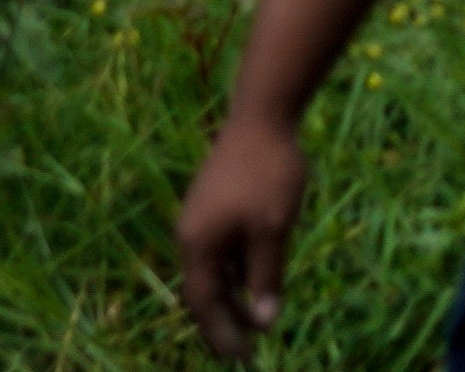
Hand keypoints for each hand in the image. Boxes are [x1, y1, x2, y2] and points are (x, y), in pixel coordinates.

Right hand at [172, 108, 305, 357]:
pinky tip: (256, 279)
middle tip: (248, 349)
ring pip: (213, 270)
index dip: (222, 333)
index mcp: (197, 244)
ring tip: (257, 319)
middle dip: (225, 321)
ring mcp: (200, 220)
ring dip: (232, 296)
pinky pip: (220, 250)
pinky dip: (236, 270)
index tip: (242, 358)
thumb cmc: (269, 172)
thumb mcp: (273, 228)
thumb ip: (266, 275)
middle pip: (203, 290)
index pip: (204, 303)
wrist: (262, 116)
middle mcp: (190, 235)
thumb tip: (265, 320)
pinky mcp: (213, 207)